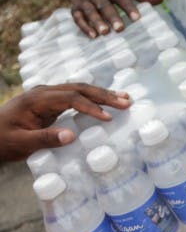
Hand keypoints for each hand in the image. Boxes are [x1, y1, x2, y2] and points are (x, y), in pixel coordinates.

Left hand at [0, 84, 130, 161]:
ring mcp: (47, 96)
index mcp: (36, 99)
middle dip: (104, 95)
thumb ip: (45, 139)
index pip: (70, 98)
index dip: (91, 107)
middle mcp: (43, 93)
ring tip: (125, 98)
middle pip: (79, 88)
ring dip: (102, 94)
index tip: (108, 118)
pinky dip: (93, 99)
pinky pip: (75, 96)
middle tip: (127, 102)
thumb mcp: (21, 143)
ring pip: (79, 89)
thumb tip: (72, 136)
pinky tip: (107, 102)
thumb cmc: (3, 141)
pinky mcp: (50, 102)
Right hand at [69, 0, 162, 37]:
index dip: (128, 7)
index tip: (137, 18)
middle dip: (111, 16)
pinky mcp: (75, 8)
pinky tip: (93, 36)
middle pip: (103, 4)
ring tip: (105, 33)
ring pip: (89, 11)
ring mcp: (83, 0)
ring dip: (96, 22)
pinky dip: (83, 26)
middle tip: (120, 29)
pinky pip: (77, 17)